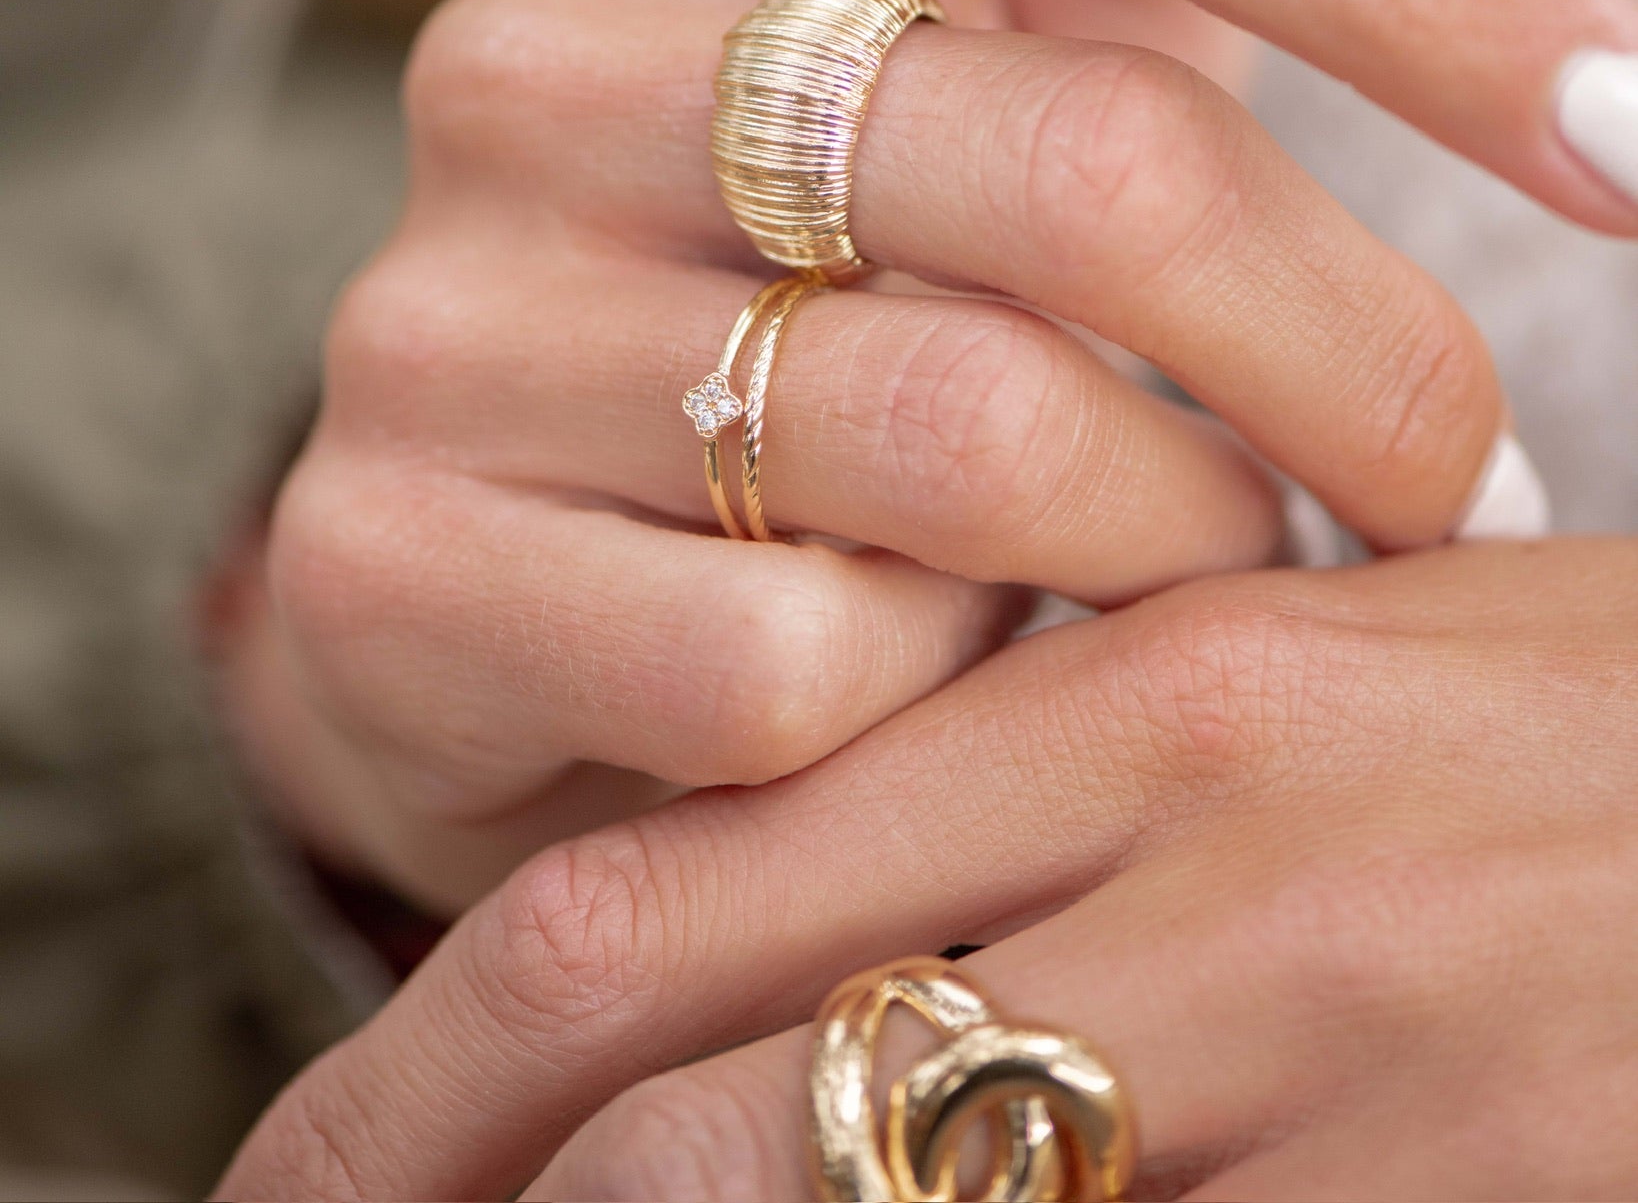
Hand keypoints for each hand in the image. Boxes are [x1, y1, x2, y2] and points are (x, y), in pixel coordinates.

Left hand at [219, 537, 1637, 1199]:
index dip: (443, 1042)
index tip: (319, 1152)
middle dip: (459, 1185)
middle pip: (707, 1080)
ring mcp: (1335, 1066)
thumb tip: (835, 924)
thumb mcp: (1319, 687)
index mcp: (1143, 699)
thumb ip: (1067, 774)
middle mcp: (1199, 873)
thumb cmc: (1613, 735)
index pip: (685, 877)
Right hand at [234, 0, 1637, 912]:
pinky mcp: (397, 557)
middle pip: (1090, 163)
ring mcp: (444, 307)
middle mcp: (536, 44)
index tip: (1627, 124)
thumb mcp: (940, 6)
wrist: (508, 525)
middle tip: (1456, 472)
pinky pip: (800, 661)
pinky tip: (965, 673)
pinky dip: (955, 691)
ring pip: (973, 438)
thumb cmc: (795, 242)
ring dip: (1183, 533)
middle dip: (1361, 356)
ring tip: (1221, 555)